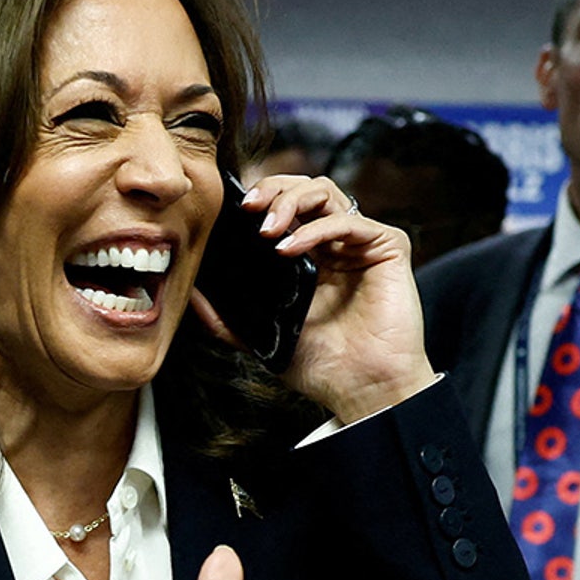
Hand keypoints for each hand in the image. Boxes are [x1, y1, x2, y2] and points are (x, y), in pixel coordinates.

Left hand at [193, 174, 437, 422]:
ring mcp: (361, 243)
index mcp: (309, 256)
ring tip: (266, 230)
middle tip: (248, 209)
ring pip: (325, 192)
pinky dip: (315, 229)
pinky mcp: (388, 246)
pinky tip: (290, 249)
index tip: (233, 212)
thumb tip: (191, 296)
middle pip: (303, 188)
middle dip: (272, 190)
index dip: (260, 199)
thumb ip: (226, 319)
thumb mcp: (262, 338)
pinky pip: (350, 220)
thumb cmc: (323, 366)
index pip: (284, 207)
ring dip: (289, 201)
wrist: (363, 390)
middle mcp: (335, 243)